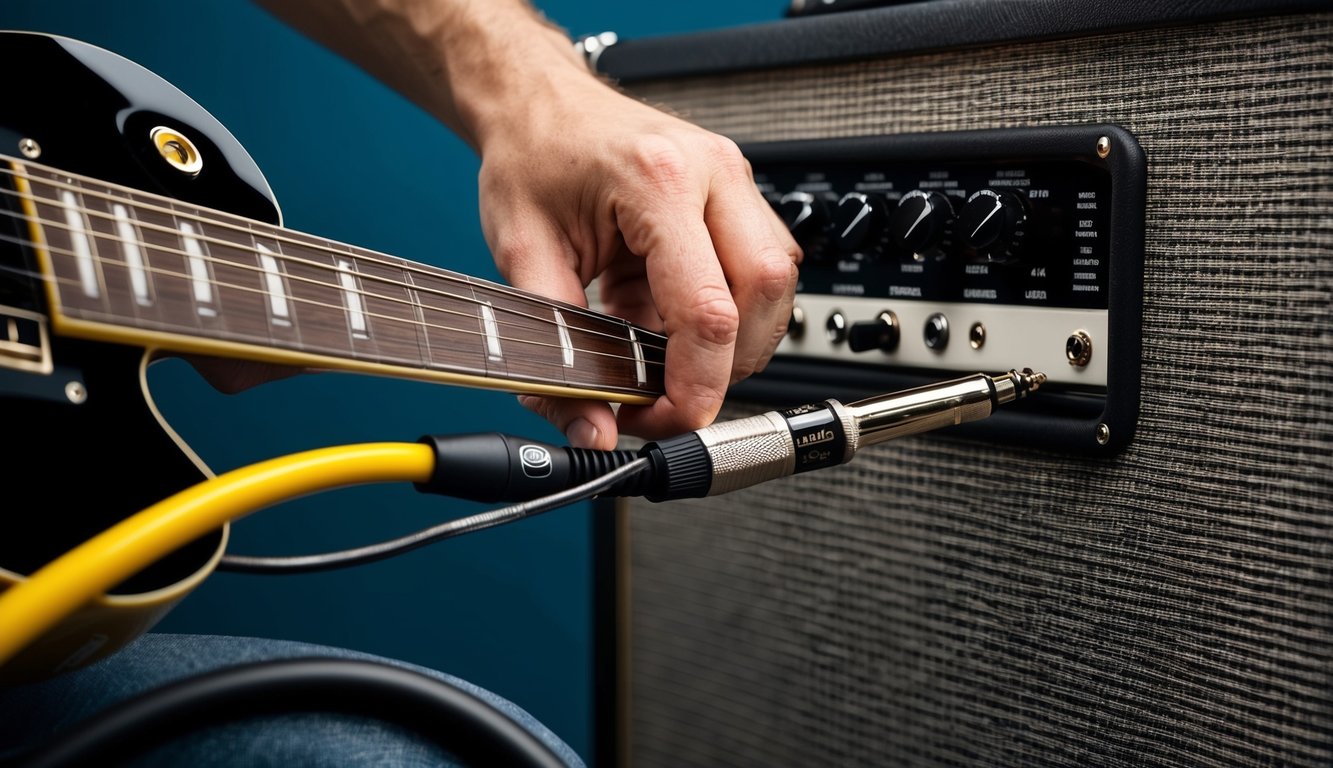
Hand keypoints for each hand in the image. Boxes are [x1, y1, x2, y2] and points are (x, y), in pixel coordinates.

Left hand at [250, 0, 800, 448]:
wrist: (539, 103)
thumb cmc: (533, 157)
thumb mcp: (523, 255)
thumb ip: (558, 350)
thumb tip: (591, 426)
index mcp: (658, 181)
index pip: (708, 307)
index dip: (699, 382)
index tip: (671, 418)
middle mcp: (712, 174)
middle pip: (767, 294)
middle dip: (731, 363)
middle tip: (676, 395)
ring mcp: (733, 180)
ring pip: (776, 284)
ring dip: (734, 338)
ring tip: (666, 350)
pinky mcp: (736, 196)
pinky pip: (758, 269)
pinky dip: (725, 311)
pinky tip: (670, 316)